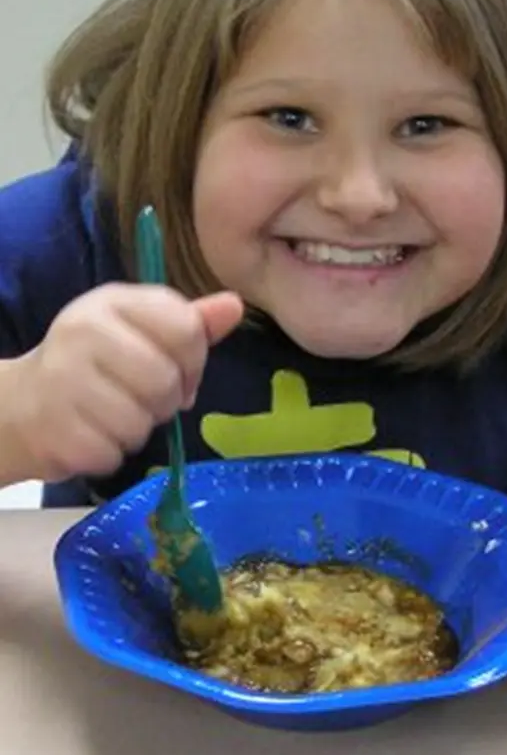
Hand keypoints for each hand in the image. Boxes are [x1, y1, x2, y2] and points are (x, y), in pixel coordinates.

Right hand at [7, 283, 242, 483]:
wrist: (25, 404)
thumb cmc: (95, 364)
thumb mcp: (140, 331)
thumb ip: (190, 322)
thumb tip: (235, 306)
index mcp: (113, 302)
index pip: (185, 328)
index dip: (194, 360)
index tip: (179, 370)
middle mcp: (84, 332)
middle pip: (166, 380)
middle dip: (167, 400)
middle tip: (146, 399)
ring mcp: (63, 380)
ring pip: (140, 421)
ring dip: (139, 428)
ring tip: (116, 414)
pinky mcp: (54, 429)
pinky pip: (113, 453)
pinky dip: (113, 452)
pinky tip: (94, 434)